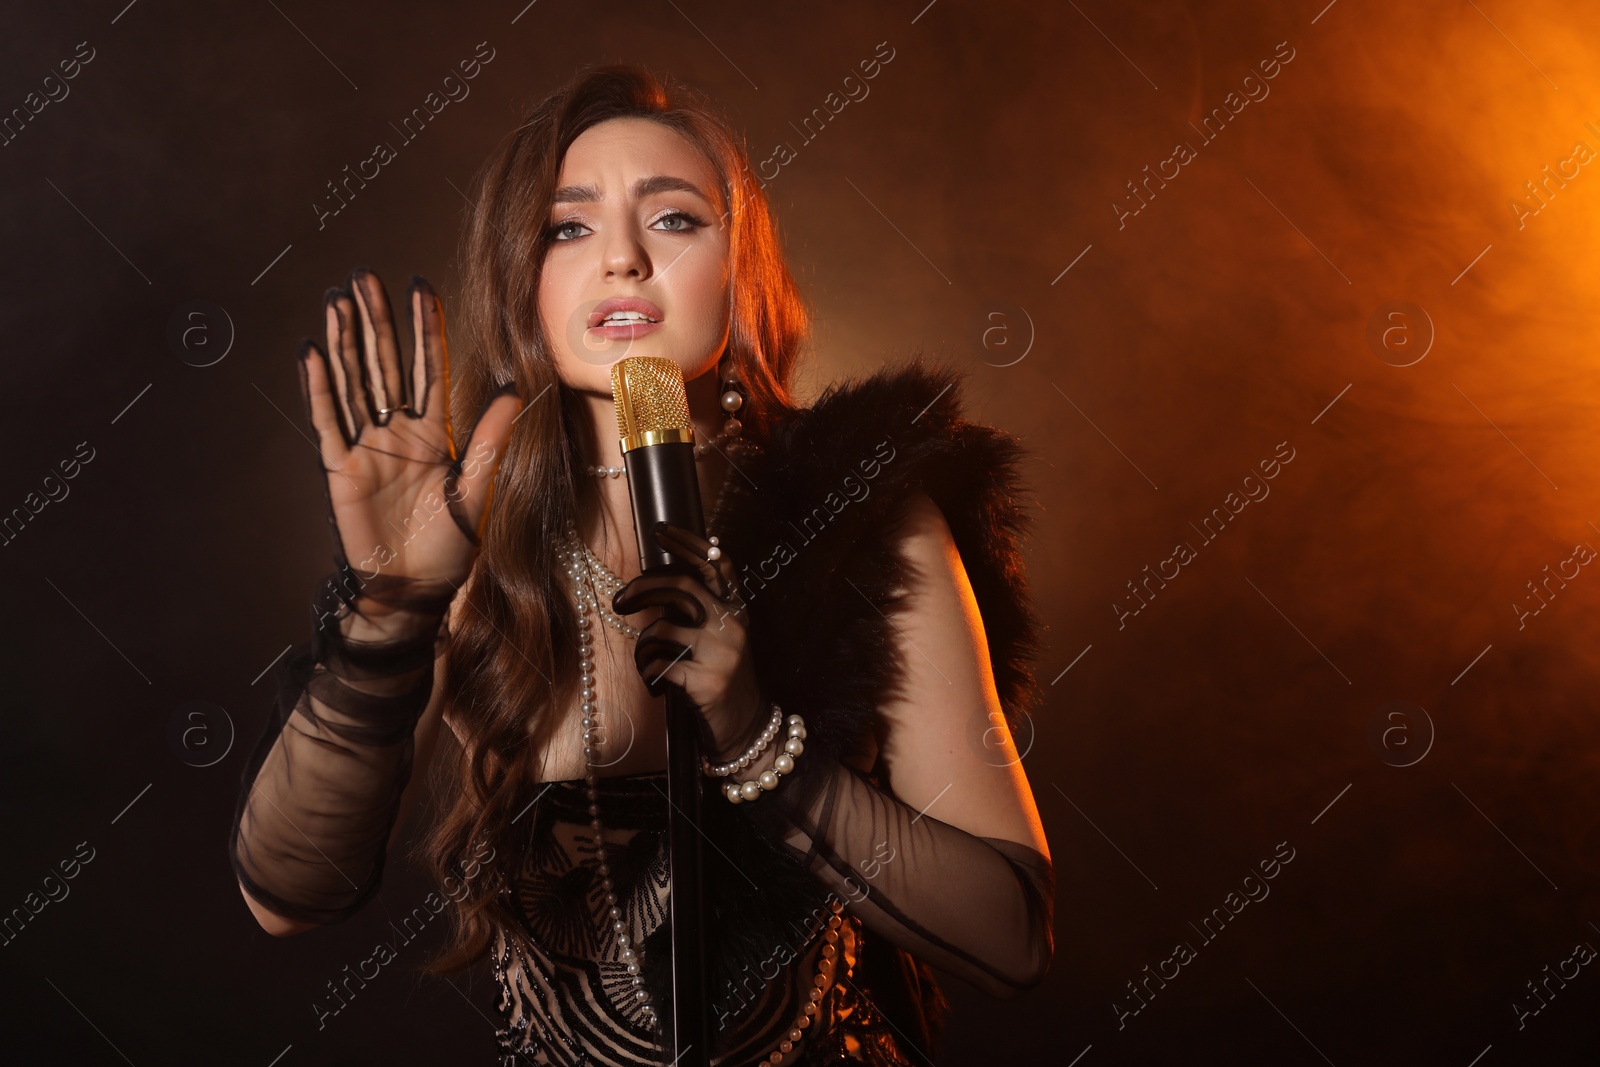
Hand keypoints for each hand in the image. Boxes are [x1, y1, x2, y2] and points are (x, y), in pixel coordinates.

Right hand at [300, 268, 522, 590]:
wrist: (414, 590)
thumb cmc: (448, 547)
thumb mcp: (477, 488)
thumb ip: (490, 438)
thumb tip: (514, 390)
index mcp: (433, 433)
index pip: (429, 368)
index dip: (425, 328)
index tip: (421, 286)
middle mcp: (397, 432)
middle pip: (384, 364)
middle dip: (376, 320)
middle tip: (365, 276)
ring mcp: (367, 447)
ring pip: (353, 382)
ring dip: (344, 341)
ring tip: (337, 299)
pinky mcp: (341, 469)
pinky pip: (328, 421)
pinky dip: (320, 387)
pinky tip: (313, 352)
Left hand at [612, 522, 766, 759]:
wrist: (747, 728)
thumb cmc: (724, 679)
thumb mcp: (723, 639)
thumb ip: (702, 611)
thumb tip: (665, 582)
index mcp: (736, 610)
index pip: (715, 563)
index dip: (688, 543)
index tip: (661, 530)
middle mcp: (732, 625)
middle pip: (682, 585)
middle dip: (642, 588)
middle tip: (619, 600)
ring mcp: (720, 652)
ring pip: (662, 628)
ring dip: (642, 645)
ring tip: (646, 660)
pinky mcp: (704, 681)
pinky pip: (658, 664)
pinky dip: (647, 673)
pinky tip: (655, 684)